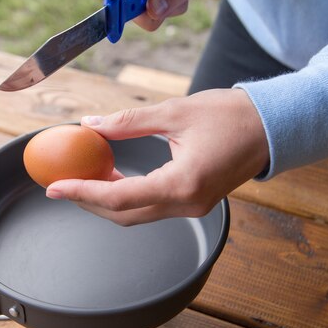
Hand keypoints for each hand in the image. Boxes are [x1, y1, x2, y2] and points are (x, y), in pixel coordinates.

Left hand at [46, 88, 268, 225]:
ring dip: (107, 200)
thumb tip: (90, 124)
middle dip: (89, 201)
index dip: (82, 193)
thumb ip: (127, 122)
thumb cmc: (230, 116)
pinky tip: (113, 177)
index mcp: (182, 183)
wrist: (272, 127)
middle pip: (123, 214)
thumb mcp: (174, 112)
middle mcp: (187, 204)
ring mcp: (193, 208)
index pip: (119, 198)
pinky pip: (152, 207)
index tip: (55, 187)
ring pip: (137, 214)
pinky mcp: (195, 203)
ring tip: (85, 176)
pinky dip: (127, 197)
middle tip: (64, 182)